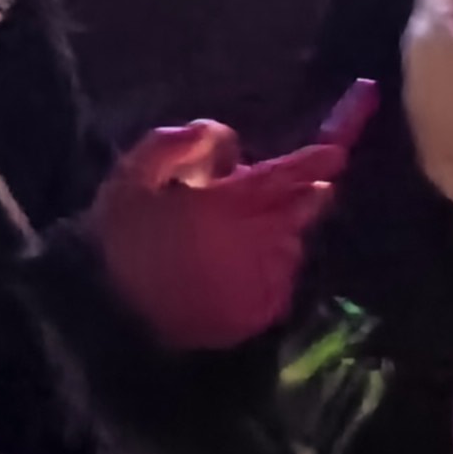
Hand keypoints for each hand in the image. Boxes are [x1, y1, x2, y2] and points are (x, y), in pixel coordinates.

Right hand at [84, 82, 369, 353]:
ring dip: (280, 230)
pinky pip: (279, 279)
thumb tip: (224, 137)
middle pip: (296, 211)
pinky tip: (238, 266)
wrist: (115, 317)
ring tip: (246, 230)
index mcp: (225, 206)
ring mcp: (261, 282)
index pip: (281, 177)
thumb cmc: (121, 238)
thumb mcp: (132, 176)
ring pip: (288, 245)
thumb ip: (176, 143)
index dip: (312, 161)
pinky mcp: (260, 313)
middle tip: (309, 183)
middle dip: (306, 194)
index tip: (337, 153)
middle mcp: (254, 242)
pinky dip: (269, 265)